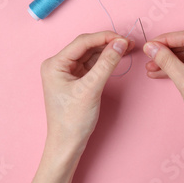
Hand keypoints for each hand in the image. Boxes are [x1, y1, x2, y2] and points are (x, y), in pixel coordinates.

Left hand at [40, 31, 133, 150]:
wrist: (68, 144)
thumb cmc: (73, 120)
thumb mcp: (91, 89)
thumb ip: (106, 64)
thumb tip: (120, 43)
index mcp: (54, 64)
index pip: (82, 42)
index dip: (104, 37)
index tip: (123, 39)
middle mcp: (58, 65)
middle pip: (86, 46)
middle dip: (107, 43)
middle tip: (128, 43)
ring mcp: (66, 72)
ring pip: (90, 54)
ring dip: (108, 50)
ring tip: (127, 48)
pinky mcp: (75, 79)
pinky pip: (91, 64)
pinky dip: (104, 60)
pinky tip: (116, 57)